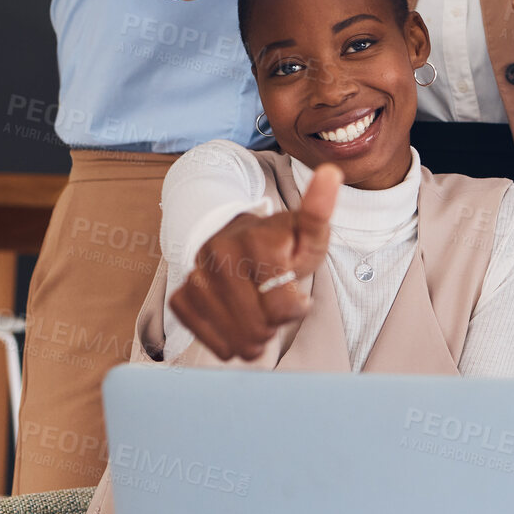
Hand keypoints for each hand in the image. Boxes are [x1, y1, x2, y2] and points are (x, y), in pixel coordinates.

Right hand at [168, 163, 343, 360]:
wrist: (237, 240)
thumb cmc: (283, 243)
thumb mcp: (309, 232)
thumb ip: (320, 212)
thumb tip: (332, 172)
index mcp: (256, 240)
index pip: (284, 309)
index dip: (296, 308)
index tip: (295, 291)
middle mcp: (219, 254)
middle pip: (259, 328)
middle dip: (274, 323)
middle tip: (273, 301)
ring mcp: (196, 275)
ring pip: (237, 341)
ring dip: (254, 336)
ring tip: (256, 310)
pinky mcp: (180, 295)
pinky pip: (211, 341)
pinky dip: (228, 339)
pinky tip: (235, 318)